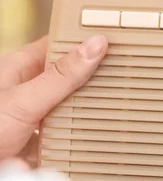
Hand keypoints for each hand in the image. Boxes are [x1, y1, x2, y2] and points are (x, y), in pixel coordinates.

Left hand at [0, 35, 107, 165]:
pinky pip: (68, 135)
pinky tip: (99, 133)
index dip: (84, 39)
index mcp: (19, 68)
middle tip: (125, 69)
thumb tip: (95, 45)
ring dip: (88, 108)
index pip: (58, 44)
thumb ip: (62, 75)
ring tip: (119, 99)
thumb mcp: (25, 100)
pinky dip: (82, 136)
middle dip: (93, 75)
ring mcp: (34, 118)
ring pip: (70, 106)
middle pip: (68, 76)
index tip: (114, 36)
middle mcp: (27, 91)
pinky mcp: (39, 144)